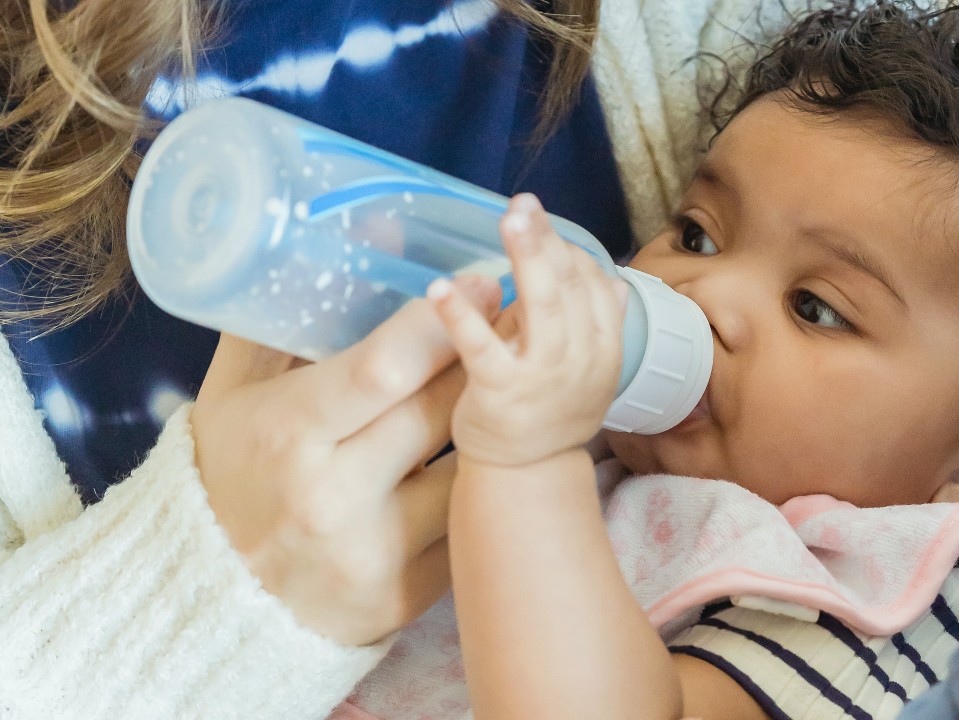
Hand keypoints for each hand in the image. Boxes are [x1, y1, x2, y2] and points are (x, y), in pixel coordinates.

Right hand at [190, 277, 500, 646]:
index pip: (383, 369)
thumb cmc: (235, 468)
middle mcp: (334, 499)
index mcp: (290, 435)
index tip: (484, 283)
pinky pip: (468, 520)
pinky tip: (490, 454)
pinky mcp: (411, 593)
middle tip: (514, 322)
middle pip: (441, 414)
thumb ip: (290, 313)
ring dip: (494, 424)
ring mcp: (378, 552)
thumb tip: (375, 232)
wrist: (220, 595)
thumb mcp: (237, 387)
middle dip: (485, 362)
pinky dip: (481, 483)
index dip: (442, 324)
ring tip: (507, 387)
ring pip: (470, 470)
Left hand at [428, 193, 627, 466]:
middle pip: (569, 284)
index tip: (541, 230)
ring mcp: (543, 376)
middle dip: (548, 239)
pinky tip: (439, 289)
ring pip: (540, 304)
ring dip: (525, 256)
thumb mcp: (591, 372)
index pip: (592, 284)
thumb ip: (599, 326)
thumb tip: (613, 282)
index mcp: (604, 347)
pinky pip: (481, 347)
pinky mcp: (500, 393)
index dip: (567, 251)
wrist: (527, 476)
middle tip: (525, 202)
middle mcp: (582, 358)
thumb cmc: (552, 417)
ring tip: (508, 218)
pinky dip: (461, 315)